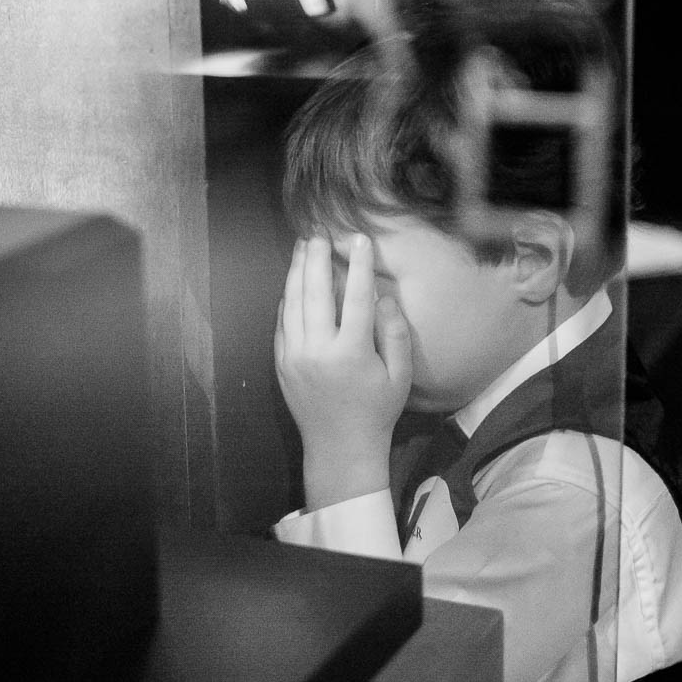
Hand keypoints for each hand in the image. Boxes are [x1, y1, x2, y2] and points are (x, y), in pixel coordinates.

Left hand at [275, 234, 412, 510]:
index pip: (355, 297)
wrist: (339, 447)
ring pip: (292, 303)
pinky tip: (292, 282)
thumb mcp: (399, 375)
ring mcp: (294, 355)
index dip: (358, 265)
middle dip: (316, 259)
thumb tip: (382, 296)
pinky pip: (282, 322)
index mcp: (350, 352)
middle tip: (319, 234)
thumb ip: (393, 333)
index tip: (360, 240)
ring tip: (302, 248)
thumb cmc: (376, 410)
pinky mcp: (281, 362)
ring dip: (296, 272)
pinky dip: (287, 299)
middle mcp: (317, 349)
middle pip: (315, 292)